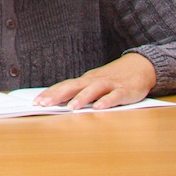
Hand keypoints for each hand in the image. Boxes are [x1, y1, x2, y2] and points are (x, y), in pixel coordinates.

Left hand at [33, 53, 156, 109]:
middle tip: (44, 104)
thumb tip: (59, 103)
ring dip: (82, 98)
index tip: (36, 102)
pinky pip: (114, 96)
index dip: (50, 93)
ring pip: (93, 90)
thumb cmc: (113, 79)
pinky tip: (99, 107)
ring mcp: (109, 85)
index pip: (64, 86)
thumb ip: (79, 93)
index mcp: (85, 81)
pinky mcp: (124, 91)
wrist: (140, 67)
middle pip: (73, 86)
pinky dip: (107, 101)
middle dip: (58, 95)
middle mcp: (94, 81)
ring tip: (71, 107)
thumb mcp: (94, 85)